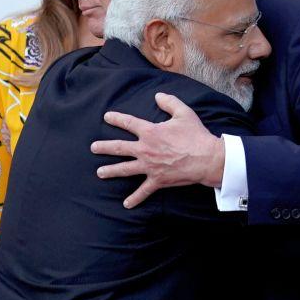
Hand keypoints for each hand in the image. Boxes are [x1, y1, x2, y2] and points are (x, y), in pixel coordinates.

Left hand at [91, 92, 224, 208]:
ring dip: (111, 171)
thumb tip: (158, 95)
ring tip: (100, 172)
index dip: (117, 119)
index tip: (106, 117)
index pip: (129, 123)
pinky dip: (134, 199)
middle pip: (119, 148)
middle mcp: (145, 149)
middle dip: (104, 147)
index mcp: (150, 132)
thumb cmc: (196, 135)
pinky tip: (126, 204)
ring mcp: (149, 166)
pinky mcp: (157, 180)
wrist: (206, 159)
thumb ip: (170, 102)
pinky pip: (143, 191)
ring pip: (125, 169)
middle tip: (93, 147)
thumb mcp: (184, 113)